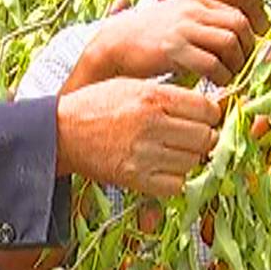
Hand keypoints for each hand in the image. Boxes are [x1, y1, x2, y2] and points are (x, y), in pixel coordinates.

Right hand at [56, 77, 219, 197]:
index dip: (210, 114)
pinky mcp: (135, 178)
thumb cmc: (95, 105)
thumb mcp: (131, 84)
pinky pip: (176, 185)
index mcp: (153, 97)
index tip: (204, 118)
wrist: (60, 132)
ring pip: (193, 161)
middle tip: (191, 136)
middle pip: (206, 137)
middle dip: (203, 137)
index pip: (207, 109)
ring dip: (188, 158)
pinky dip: (175, 179)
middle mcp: (152, 125)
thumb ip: (168, 93)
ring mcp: (145, 154)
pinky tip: (163, 167)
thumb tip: (205, 106)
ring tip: (172, 150)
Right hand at [66, 0, 264, 91]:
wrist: (112, 46)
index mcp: (193, 0)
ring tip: (229, 77)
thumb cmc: (143, 39)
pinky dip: (220, 76)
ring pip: (230, 43)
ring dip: (236, 64)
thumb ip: (199, 24)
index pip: (236, 14)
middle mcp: (191, 8)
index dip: (247, 37)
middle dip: (247, 50)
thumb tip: (228, 38)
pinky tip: (215, 83)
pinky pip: (212, 63)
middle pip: (239, 25)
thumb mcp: (174, 20)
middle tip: (242, 68)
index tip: (245, 55)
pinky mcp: (174, 48)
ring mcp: (182, 26)